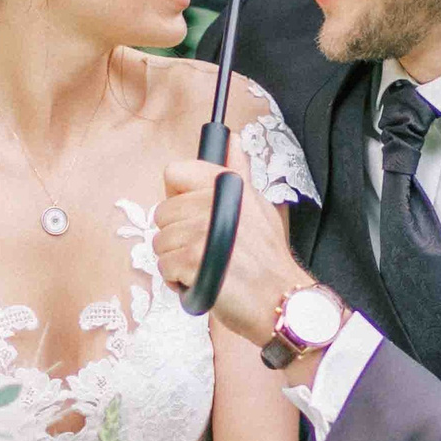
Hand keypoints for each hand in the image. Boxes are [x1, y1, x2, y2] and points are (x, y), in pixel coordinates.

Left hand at [154, 137, 300, 345]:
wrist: (281, 301)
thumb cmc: (268, 260)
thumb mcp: (258, 206)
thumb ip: (238, 171)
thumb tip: (232, 139)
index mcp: (226, 183)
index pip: (174, 173)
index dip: (179, 198)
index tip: (194, 216)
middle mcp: (212, 200)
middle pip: (162, 213)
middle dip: (178, 237)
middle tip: (209, 252)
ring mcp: (200, 229)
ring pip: (160, 243)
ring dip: (178, 262)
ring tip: (208, 268)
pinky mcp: (191, 258)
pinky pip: (164, 267)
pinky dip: (179, 282)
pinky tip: (204, 282)